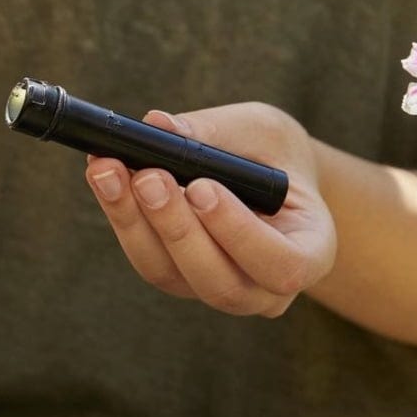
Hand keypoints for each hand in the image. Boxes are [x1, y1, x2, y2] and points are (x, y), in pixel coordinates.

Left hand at [84, 103, 335, 316]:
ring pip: (172, 275)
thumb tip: (158, 125)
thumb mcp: (262, 130)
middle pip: (218, 282)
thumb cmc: (274, 154)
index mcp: (311, 253)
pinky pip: (147, 258)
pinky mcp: (178, 279)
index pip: (282, 266)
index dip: (238, 234)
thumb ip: (218, 131)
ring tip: (109, 170)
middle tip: (146, 176)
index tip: (202, 188)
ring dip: (135, 222)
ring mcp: (220, 291)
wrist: (265, 173)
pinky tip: (105, 175)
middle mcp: (267, 289)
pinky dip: (122, 216)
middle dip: (175, 228)